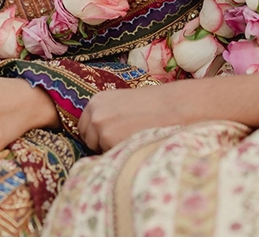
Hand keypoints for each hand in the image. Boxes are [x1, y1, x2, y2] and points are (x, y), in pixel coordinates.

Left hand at [75, 82, 192, 152]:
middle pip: (88, 140)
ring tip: (133, 142)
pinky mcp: (108, 139)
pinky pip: (109, 156)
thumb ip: (108, 115)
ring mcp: (100, 126)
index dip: (97, 135)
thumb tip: (99, 134)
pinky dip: (120, 155)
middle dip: (101, 145)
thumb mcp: (123, 104)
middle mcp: (94, 113)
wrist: (173, 107)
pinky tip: (136, 147)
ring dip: (111, 151)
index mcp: (97, 101)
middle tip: (123, 142)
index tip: (110, 138)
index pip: (84, 127)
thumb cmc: (154, 106)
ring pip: (98, 150)